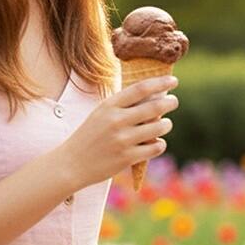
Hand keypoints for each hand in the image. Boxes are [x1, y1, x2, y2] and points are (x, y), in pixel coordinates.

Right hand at [52, 77, 178, 190]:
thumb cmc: (91, 135)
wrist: (71, 164)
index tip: (174, 81)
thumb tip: (156, 95)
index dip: (160, 83)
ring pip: (159, 127)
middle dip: (170, 102)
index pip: (140, 89)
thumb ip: (124, 105)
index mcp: (109, 106)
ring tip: (165, 124)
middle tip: (173, 101)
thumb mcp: (101, 113)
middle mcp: (116, 121)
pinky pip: (156, 147)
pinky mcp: (127, 158)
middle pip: (155, 107)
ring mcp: (122, 140)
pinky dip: (160, 144)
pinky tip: (155, 143)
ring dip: (166, 124)